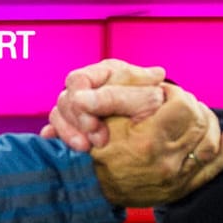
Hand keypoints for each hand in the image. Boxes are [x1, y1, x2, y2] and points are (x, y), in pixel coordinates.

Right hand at [40, 59, 167, 150]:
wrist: (166, 127)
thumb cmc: (159, 108)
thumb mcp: (147, 99)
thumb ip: (122, 96)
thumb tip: (86, 97)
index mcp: (106, 72)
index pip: (78, 80)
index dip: (80, 103)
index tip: (95, 127)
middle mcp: (90, 86)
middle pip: (65, 98)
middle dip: (78, 122)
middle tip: (98, 142)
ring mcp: (82, 105)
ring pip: (59, 113)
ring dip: (69, 133)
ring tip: (85, 149)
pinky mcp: (77, 124)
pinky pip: (56, 127)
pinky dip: (58, 136)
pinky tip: (61, 145)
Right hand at [90, 83, 222, 206]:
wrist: (90, 188)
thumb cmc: (96, 149)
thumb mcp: (105, 116)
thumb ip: (131, 94)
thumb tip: (160, 79)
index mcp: (149, 140)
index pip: (184, 106)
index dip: (176, 93)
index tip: (164, 93)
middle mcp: (166, 162)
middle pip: (200, 122)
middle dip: (192, 105)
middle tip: (178, 101)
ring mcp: (175, 178)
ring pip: (210, 144)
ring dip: (209, 122)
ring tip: (197, 113)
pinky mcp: (180, 189)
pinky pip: (212, 169)